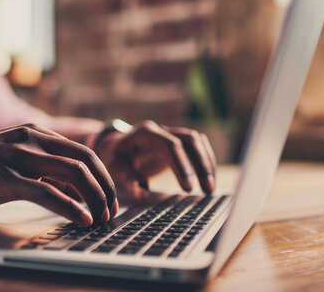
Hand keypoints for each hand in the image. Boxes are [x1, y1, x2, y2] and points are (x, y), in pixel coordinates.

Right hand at [0, 124, 116, 225]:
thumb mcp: (8, 154)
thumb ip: (36, 164)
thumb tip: (67, 188)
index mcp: (32, 132)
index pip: (82, 151)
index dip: (102, 176)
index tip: (108, 197)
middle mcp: (29, 139)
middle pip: (86, 160)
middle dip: (106, 188)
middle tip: (112, 211)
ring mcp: (17, 158)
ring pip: (73, 174)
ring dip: (95, 199)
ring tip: (101, 219)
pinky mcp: (4, 180)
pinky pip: (47, 193)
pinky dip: (71, 208)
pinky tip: (82, 220)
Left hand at [94, 120, 216, 199]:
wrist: (115, 146)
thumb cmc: (114, 158)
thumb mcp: (114, 168)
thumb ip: (127, 178)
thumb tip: (143, 192)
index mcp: (146, 133)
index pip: (170, 145)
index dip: (182, 165)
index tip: (188, 188)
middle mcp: (161, 130)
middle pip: (190, 140)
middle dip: (201, 164)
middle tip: (207, 190)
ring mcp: (171, 133)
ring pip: (197, 141)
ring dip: (207, 163)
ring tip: (210, 188)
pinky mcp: (178, 141)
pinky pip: (198, 146)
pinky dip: (206, 160)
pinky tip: (209, 179)